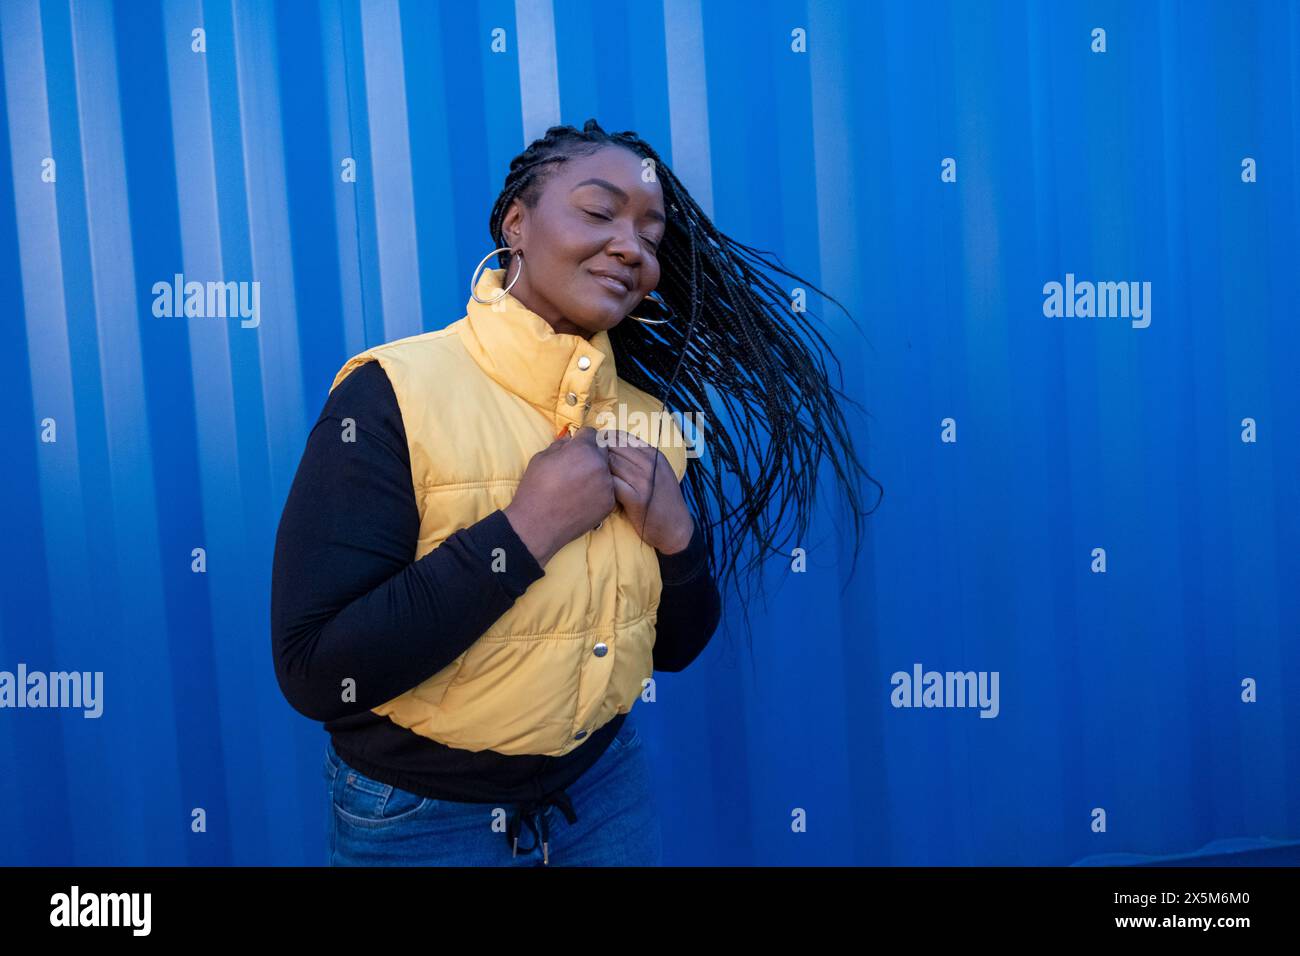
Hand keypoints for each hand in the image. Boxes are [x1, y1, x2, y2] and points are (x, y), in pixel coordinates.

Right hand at [504, 426, 615, 565]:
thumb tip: (570, 440)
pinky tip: (582, 498)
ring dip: (596, 472)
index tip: (575, 446)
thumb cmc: (535, 489)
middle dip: (591, 453)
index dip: (581, 438)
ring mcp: (607, 486)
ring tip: (578, 484)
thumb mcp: (541, 458)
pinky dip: (598, 491)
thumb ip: (560, 444)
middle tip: (576, 466)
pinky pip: (608, 489)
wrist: (536, 525)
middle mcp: (600, 465)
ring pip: (606, 470)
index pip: (592, 432)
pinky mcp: (609, 503)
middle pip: (602, 450)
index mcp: (583, 449)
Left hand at [600, 430, 692, 553]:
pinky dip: (601, 485)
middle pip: (613, 448)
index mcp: (653, 454)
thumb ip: (639, 459)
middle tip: (585, 463)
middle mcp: (650, 464)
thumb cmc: (661, 501)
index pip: (622, 437)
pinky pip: (611, 483)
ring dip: (596, 469)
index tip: (593, 449)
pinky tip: (596, 491)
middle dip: (597, 453)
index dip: (604, 440)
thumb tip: (610, 447)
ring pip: (610, 463)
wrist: (675, 528)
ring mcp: (644, 480)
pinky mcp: (637, 498)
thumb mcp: (657, 473)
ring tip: (588, 477)